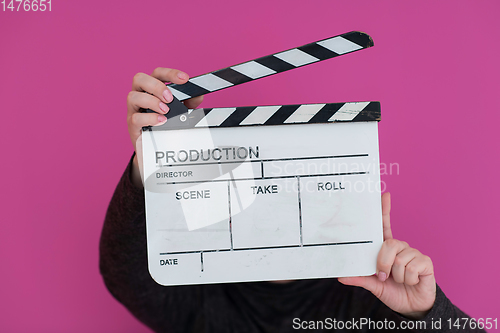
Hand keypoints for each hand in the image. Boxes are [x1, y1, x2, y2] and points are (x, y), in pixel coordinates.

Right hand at [126, 67, 203, 186]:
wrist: (154, 144)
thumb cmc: (165, 121)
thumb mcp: (180, 110)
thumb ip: (189, 102)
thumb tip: (198, 96)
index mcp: (151, 87)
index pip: (157, 73)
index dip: (170, 73)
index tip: (185, 79)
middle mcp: (140, 94)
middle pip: (140, 78)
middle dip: (157, 86)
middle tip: (170, 98)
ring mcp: (134, 109)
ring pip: (133, 96)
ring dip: (152, 101)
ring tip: (166, 110)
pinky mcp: (132, 124)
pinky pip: (135, 117)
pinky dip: (150, 118)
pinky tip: (161, 120)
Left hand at [338, 193, 435, 318]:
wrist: (411, 307)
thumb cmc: (393, 291)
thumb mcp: (373, 285)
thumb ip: (359, 278)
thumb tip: (340, 276)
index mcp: (387, 249)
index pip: (385, 226)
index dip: (385, 210)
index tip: (384, 195)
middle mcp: (400, 247)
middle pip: (389, 244)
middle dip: (383, 264)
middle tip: (383, 276)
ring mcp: (413, 253)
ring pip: (400, 259)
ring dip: (397, 276)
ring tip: (400, 280)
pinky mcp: (425, 262)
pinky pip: (412, 267)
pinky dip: (408, 279)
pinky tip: (412, 281)